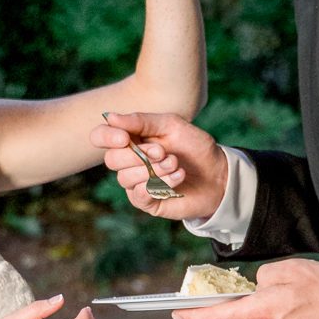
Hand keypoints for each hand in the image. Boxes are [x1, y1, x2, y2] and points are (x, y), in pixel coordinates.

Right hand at [90, 110, 228, 221]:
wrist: (218, 173)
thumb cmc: (194, 147)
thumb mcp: (171, 125)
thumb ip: (141, 121)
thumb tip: (110, 117)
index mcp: (131, 139)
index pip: (101, 136)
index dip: (106, 137)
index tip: (125, 138)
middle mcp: (129, 162)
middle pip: (112, 160)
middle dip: (139, 155)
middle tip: (164, 152)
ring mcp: (136, 183)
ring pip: (125, 178)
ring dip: (154, 170)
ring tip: (176, 165)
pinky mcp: (147, 201)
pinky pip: (138, 194)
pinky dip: (159, 184)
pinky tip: (178, 178)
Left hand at [172, 259, 318, 318]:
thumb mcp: (289, 269)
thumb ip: (263, 276)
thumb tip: (255, 286)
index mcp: (262, 311)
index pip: (217, 317)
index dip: (193, 316)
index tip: (178, 313)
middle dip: (215, 318)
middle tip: (209, 307)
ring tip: (244, 307)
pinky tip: (270, 316)